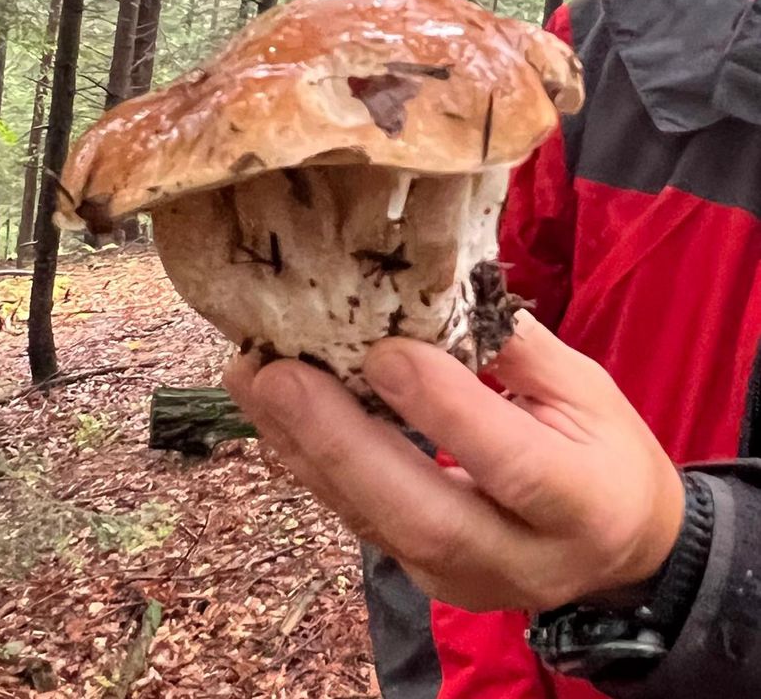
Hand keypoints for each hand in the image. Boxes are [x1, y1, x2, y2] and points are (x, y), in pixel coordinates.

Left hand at [223, 311, 683, 612]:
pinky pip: (361, 525)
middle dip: (341, 443)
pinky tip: (275, 417)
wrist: (620, 551)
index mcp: (584, 501)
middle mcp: (521, 557)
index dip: (444, 408)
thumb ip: (517, 348)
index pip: (511, 463)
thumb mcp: (586, 389)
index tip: (382, 350)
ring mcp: (465, 581)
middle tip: (276, 375)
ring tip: (253, 382)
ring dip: (305, 450)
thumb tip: (437, 292)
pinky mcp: (425, 580)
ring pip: (376, 525)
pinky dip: (312, 467)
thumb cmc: (605, 452)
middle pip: (423, 515)